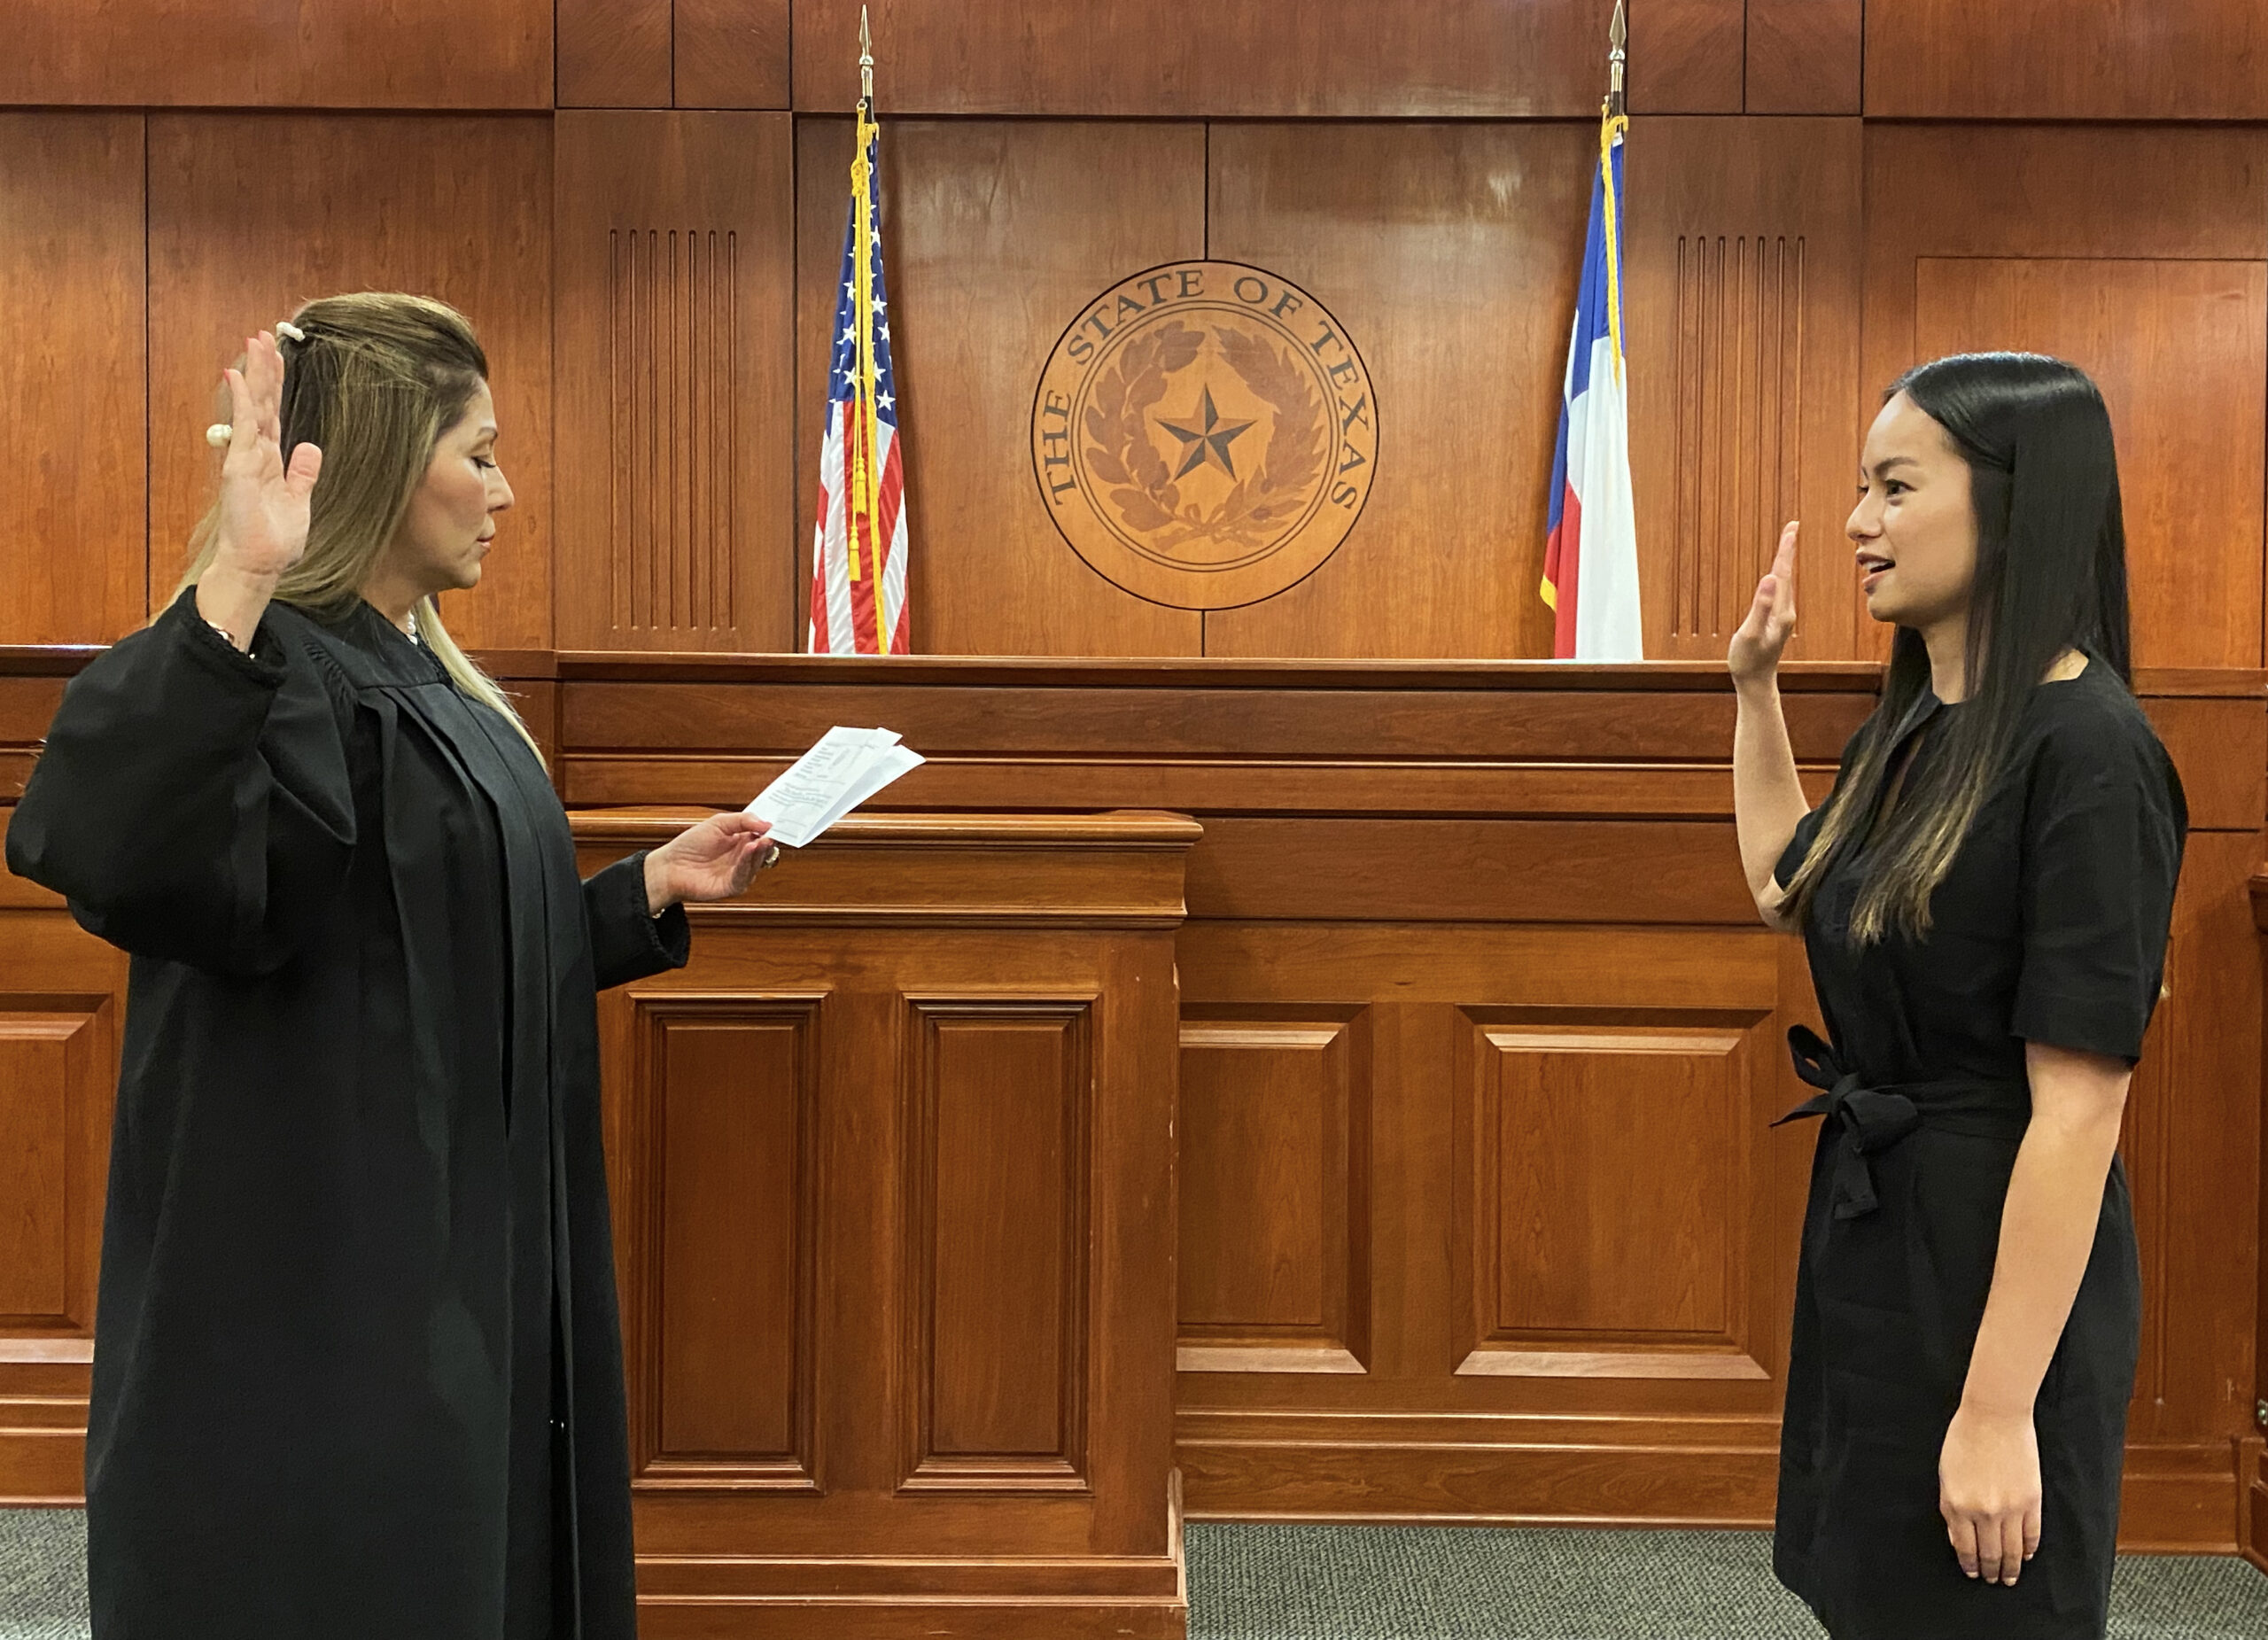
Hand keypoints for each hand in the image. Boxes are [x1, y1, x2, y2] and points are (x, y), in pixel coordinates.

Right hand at [211, 331, 322, 582]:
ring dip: (254, 374)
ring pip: (252, 407)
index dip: (274, 386)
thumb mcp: (299, 500)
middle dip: (263, 369)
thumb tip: (310, 447)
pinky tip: (238, 376)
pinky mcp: (239, 467)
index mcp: (270, 460)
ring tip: (255, 342)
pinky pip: (242, 428)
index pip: (272, 414)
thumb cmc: (275, 539)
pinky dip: (241, 401)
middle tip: (263, 335)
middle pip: (261, 403)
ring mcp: (245, 457)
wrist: (259, 565)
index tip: (276, 358)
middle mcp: (255, 453)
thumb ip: (302, 473)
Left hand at [643, 813, 776, 913]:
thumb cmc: (690, 845)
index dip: (770, 830)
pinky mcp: (732, 886)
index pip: (762, 835)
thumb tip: (767, 823)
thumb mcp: (718, 823)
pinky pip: (744, 876)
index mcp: (741, 841)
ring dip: (760, 851)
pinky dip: (748, 863)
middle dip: (768, 841)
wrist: (670, 866)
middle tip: (772, 833)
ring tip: (761, 840)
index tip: (779, 822)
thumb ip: (743, 820)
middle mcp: (742, 858)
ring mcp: (739, 873)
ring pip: (756, 863)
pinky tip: (748, 850)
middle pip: (763, 850)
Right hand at [1728, 521, 1798, 687]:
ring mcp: (1782, 615)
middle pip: (1787, 574)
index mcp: (1781, 611)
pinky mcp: (1776, 620)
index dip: (1785, 551)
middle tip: (1792, 527)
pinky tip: (1777, 573)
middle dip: (1788, 550)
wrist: (1755, 682)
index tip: (1791, 529)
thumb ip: (1760, 607)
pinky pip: (1780, 591)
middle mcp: (1786, 611)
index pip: (1783, 574)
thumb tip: (1768, 579)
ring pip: (1785, 582)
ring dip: (1785, 561)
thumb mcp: (1750, 634)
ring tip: (1787, 543)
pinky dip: (1779, 575)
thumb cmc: (1748, 660)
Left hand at [1939, 1402, 2041, 1586]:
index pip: (1964, 1548)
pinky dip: (2029, 1549)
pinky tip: (2027, 1556)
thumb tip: (1958, 1539)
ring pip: (2012, 1551)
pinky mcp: (2031, 1501)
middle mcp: (1983, 1512)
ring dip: (2011, 1568)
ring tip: (2010, 1577)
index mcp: (1957, 1505)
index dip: (1969, 1565)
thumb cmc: (1964, 1439)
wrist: (1994, 1416)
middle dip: (1991, 1572)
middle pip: (1989, 1554)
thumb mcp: (1945, 1475)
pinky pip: (2032, 1535)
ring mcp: (2009, 1508)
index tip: (1972, 1573)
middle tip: (1993, 1580)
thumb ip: (1950, 1509)